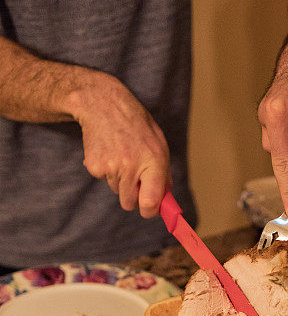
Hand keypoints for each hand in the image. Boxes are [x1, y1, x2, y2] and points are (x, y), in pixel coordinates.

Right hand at [69, 73, 170, 217]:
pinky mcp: (95, 166)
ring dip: (120, 179)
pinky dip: (106, 170)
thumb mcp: (158, 143)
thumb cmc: (135, 124)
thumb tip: (165, 199)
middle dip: (133, 197)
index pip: (150, 202)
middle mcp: (132, 166)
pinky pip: (104, 179)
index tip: (150, 209)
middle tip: (134, 178)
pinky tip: (109, 151)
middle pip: (130, 203)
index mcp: (153, 161)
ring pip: (117, 190)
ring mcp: (111, 167)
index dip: (150, 210)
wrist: (103, 104)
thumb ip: (163, 172)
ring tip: (121, 154)